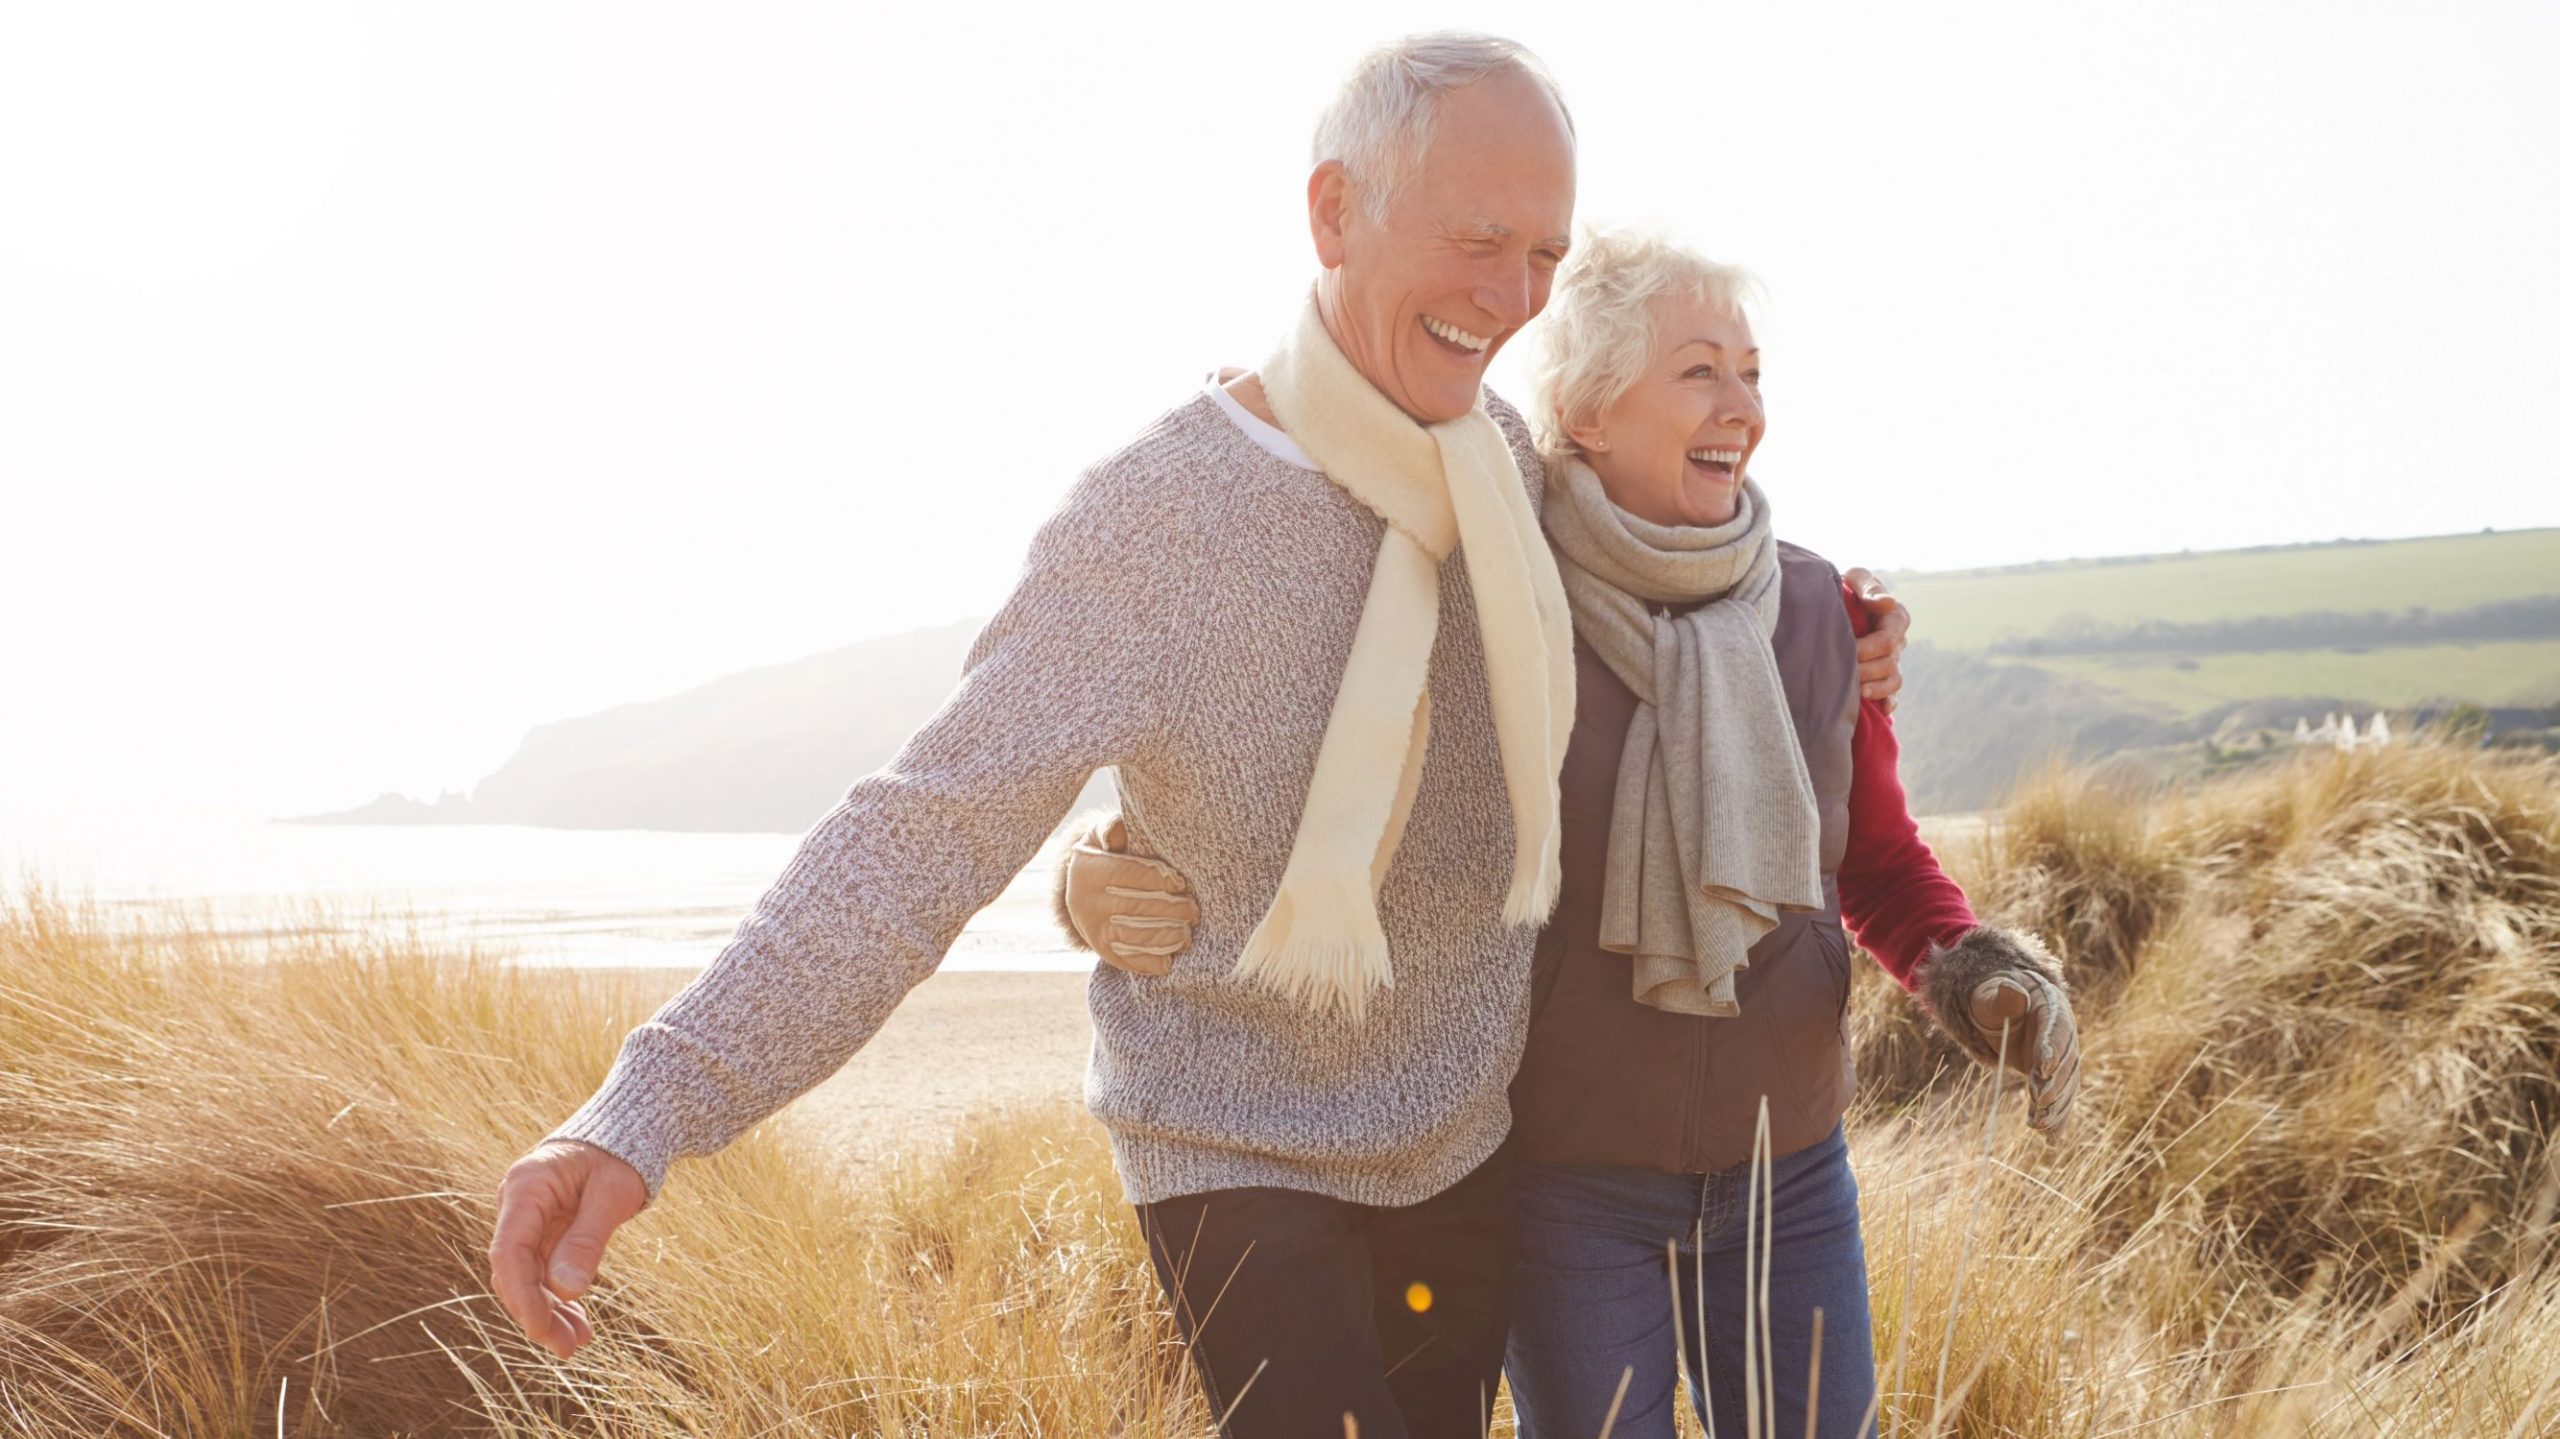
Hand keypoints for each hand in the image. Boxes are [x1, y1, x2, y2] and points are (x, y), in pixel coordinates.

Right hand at [487, 1139, 649, 1358]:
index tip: (542, 1330)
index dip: (522, 1296)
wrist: (624, 1136)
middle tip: (569, 1348)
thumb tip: (566, 1291)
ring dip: (549, 1312)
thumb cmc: (620, 1157)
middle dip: (538, 1313)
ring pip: (527, 1278)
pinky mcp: (540, 1233)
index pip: (509, 1251)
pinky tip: (578, 1324)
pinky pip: (542, 1273)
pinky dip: (558, 1299)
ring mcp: (526, 1221)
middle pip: (514, 1271)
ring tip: (579, 1343)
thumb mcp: (613, 1194)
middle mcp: (516, 1205)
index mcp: (526, 1186)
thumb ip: (588, 1239)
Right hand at [1056, 816, 1198, 975]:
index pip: (1127, 874)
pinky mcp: (1103, 950)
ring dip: (1165, 937)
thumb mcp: (1102, 837)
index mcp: (1089, 870)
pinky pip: (1129, 959)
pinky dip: (1151, 962)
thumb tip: (1116, 827)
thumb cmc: (1105, 856)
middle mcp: (1086, 902)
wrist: (1084, 893)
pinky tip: (1170, 959)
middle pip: (1135, 907)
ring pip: (1134, 936)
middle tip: (1194, 911)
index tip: (1180, 883)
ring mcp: (1093, 929)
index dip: (1157, 879)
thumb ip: (1111, 828)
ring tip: (1187, 934)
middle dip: (1169, 910)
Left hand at [1843, 566, 1909, 713]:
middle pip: (1890, 662)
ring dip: (1877, 688)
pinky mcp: (1881, 677)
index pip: (1890, 637)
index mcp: (1893, 618)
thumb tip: (1887, 603)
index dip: (1870, 647)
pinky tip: (1881, 710)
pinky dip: (1888, 702)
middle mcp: (1896, 641)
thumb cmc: (1845, 587)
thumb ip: (1869, 588)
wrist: (1831, 604)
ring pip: (1894, 680)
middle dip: (1867, 668)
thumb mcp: (1856, 579)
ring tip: (1858, 692)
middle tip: (1843, 672)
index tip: (1849, 649)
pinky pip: (1892, 695)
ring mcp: (1890, 661)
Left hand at [1966, 969, 2080, 1134]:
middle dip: (2054, 1083)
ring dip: (2056, 1107)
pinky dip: (2057, 1120)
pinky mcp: (2055, 1077)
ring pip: (2065, 1085)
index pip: (2058, 1029)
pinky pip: (2060, 1099)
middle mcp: (2065, 1035)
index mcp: (2054, 1008)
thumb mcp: (1992, 996)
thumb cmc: (1996, 1000)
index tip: (2042, 1066)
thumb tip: (2010, 990)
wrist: (2006, 1011)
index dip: (2052, 1047)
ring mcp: (2063, 1058)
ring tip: (2040, 1126)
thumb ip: (2002, 996)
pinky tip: (2051, 1141)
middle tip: (2039, 1101)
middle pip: (2065, 1062)